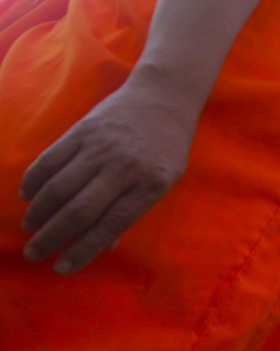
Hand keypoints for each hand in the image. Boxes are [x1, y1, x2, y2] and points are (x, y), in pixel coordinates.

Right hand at [19, 74, 198, 274]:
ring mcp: (102, 146)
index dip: (82, 250)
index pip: (111, 225)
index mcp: (151, 184)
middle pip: (79, 210)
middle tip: (34, 254)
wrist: (165, 96)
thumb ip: (134, 210)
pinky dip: (34, 180)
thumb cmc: (166, 145)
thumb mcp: (164, 179)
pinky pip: (50, 159)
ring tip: (30, 228)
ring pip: (59, 187)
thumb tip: (105, 247)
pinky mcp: (84, 129)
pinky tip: (27, 196)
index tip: (61, 268)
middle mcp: (126, 166)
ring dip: (38, 213)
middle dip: (51, 238)